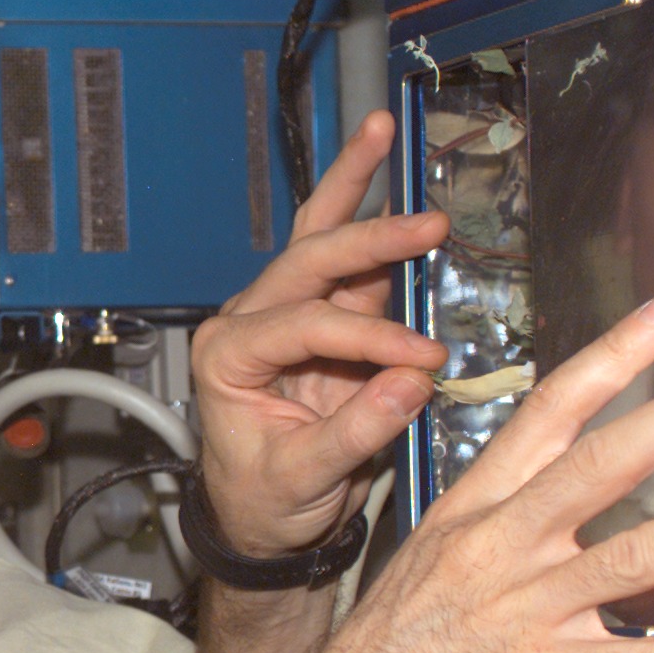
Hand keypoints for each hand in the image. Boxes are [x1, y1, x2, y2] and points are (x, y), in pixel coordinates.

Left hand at [189, 111, 449, 556]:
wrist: (263, 524)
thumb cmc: (264, 502)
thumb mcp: (300, 479)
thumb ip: (353, 432)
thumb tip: (411, 383)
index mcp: (227, 354)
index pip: (305, 325)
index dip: (367, 339)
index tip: (421, 360)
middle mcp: (251, 321)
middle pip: (307, 257)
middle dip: (366, 231)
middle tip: (425, 222)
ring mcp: (288, 314)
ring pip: (321, 239)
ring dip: (354, 187)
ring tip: (378, 128)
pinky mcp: (326, 323)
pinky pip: (354, 270)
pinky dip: (381, 234)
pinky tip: (404, 196)